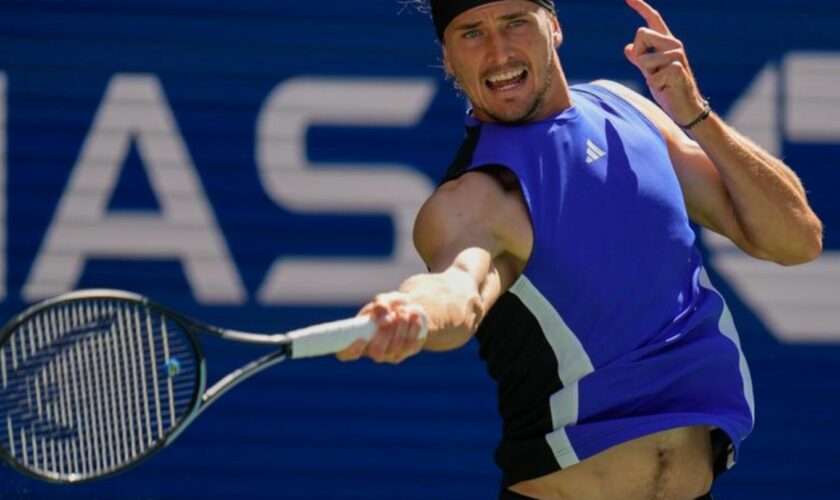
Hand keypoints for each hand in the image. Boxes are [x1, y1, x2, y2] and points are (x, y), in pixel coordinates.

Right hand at [336, 292, 427, 363]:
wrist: (408, 307)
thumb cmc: (389, 306)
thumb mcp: (383, 301)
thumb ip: (380, 306)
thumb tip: (385, 318)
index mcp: (357, 339)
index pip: (345, 354)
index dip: (350, 351)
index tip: (360, 339)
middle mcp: (373, 351)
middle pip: (376, 353)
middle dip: (385, 333)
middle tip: (392, 316)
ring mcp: (391, 354)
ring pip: (396, 347)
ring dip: (401, 326)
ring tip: (403, 310)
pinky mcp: (408, 351)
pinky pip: (412, 345)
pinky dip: (414, 328)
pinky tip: (414, 315)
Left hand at [623, 0, 706, 125]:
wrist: (685, 107)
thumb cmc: (668, 90)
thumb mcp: (650, 73)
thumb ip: (639, 60)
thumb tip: (628, 48)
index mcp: (666, 43)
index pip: (653, 20)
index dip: (640, 6)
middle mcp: (674, 44)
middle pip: (641, 32)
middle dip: (638, 54)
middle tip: (651, 72)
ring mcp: (677, 54)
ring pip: (644, 56)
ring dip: (647, 73)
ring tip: (661, 81)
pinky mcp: (677, 67)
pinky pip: (651, 74)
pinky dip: (654, 84)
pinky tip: (667, 87)